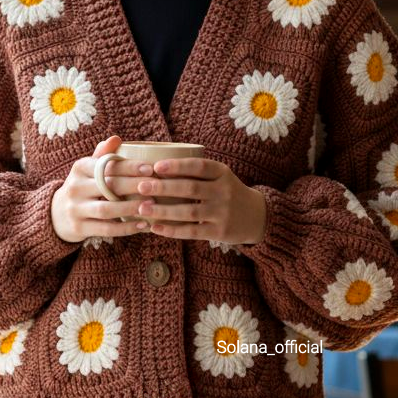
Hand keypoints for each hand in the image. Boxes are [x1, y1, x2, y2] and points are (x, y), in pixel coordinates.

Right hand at [50, 135, 159, 242]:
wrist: (57, 214)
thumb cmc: (83, 187)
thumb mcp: (88, 169)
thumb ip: (102, 155)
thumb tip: (116, 138)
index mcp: (79, 168)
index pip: (106, 165)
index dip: (129, 167)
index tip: (150, 168)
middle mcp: (75, 187)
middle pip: (107, 186)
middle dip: (133, 186)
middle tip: (155, 186)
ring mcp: (75, 209)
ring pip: (106, 209)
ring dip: (130, 208)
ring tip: (151, 206)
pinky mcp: (79, 228)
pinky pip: (106, 229)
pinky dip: (126, 228)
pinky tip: (143, 225)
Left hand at [135, 155, 267, 244]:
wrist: (257, 216)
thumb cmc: (227, 192)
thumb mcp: (220, 176)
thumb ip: (197, 172)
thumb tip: (156, 167)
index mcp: (222, 173)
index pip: (199, 166)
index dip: (177, 166)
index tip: (155, 166)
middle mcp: (224, 191)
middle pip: (190, 188)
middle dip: (163, 187)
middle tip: (141, 186)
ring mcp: (222, 212)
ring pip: (189, 212)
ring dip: (163, 210)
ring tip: (142, 208)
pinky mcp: (220, 232)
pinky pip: (192, 231)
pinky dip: (172, 230)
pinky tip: (155, 228)